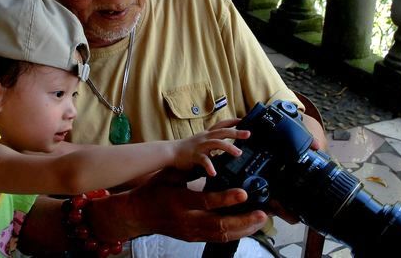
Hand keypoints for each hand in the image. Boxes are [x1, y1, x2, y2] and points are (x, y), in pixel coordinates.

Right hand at [89, 168, 268, 242]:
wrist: (138, 214)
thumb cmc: (154, 191)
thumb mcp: (169, 176)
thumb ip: (190, 171)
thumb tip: (213, 161)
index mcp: (180, 201)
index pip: (206, 201)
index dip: (226, 199)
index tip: (243, 193)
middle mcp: (187, 220)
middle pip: (219, 224)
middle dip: (243, 220)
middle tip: (262, 212)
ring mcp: (191, 231)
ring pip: (222, 234)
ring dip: (244, 228)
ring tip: (261, 220)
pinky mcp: (194, 237)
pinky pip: (218, 238)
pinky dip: (235, 234)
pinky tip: (248, 228)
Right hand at [173, 127, 249, 175]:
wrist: (169, 152)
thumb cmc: (186, 149)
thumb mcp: (202, 144)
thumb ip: (213, 146)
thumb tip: (226, 151)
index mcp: (207, 134)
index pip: (222, 124)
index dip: (233, 121)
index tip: (244, 120)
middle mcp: (205, 138)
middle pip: (222, 132)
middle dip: (236, 132)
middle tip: (248, 134)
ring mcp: (200, 146)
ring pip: (216, 143)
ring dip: (229, 147)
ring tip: (239, 154)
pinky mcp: (194, 155)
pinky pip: (203, 161)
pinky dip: (209, 167)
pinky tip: (214, 173)